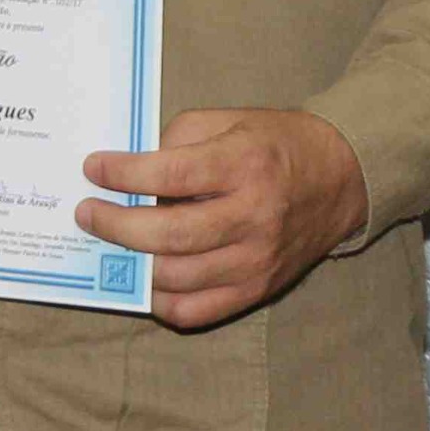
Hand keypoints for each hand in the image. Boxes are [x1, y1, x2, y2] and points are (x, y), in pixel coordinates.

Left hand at [76, 108, 368, 332]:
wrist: (341, 179)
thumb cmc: (277, 145)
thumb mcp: (231, 120)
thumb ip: (178, 138)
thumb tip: (127, 171)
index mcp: (246, 163)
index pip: (170, 173)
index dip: (122, 174)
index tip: (93, 169)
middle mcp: (254, 215)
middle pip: (168, 234)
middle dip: (114, 224)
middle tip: (88, 213)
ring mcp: (257, 259)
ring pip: (175, 276)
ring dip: (131, 261)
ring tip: (113, 242)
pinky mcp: (258, 288)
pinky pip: (195, 310)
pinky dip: (160, 299)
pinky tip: (145, 276)